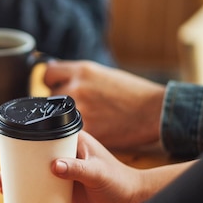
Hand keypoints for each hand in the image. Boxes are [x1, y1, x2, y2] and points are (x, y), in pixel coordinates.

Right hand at [0, 131, 192, 202]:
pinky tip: (14, 195)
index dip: (19, 135)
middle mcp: (64, 151)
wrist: (132, 201)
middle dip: (10, 157)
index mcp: (71, 139)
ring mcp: (63, 168)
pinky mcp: (63, 184)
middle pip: (31, 150)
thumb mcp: (98, 173)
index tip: (1, 141)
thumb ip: (78, 169)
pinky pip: (40, 183)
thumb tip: (53, 167)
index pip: (41, 132)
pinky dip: (25, 187)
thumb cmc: (119, 181)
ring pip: (32, 168)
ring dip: (15, 175)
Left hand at [43, 60, 165, 148]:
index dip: (52, 82)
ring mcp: (79, 108)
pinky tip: (90, 129)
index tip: (57, 87)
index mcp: (81, 70)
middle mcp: (77, 86)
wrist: (153, 112)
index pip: (48, 74)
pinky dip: (74, 132)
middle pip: (51, 95)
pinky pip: (68, 131)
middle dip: (60, 101)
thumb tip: (57, 76)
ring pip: (57, 115)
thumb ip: (79, 75)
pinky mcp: (85, 128)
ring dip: (65, 118)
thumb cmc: (132, 93)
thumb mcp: (103, 74)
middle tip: (76, 106)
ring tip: (85, 118)